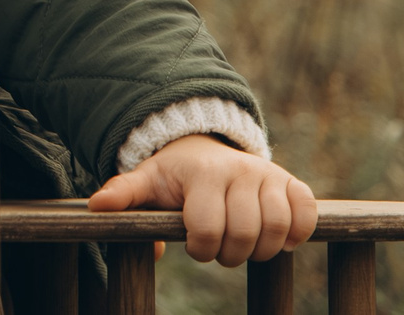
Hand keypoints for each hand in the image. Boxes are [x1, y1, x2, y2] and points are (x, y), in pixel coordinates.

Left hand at [88, 135, 317, 266]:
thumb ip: (125, 193)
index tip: (194, 246)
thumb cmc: (174, 175)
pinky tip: (278, 239)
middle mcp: (239, 170)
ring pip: (277, 227)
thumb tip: (97, 206)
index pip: (207, 228)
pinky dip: (297, 233)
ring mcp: (268, 175)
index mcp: (202, 174)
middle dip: (230, 254)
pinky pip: (306, 214)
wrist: (205, 150)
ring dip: (262, 250)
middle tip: (220, 250)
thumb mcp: (147, 180)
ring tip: (244, 246)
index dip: (200, 248)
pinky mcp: (292, 182)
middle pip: (245, 233)